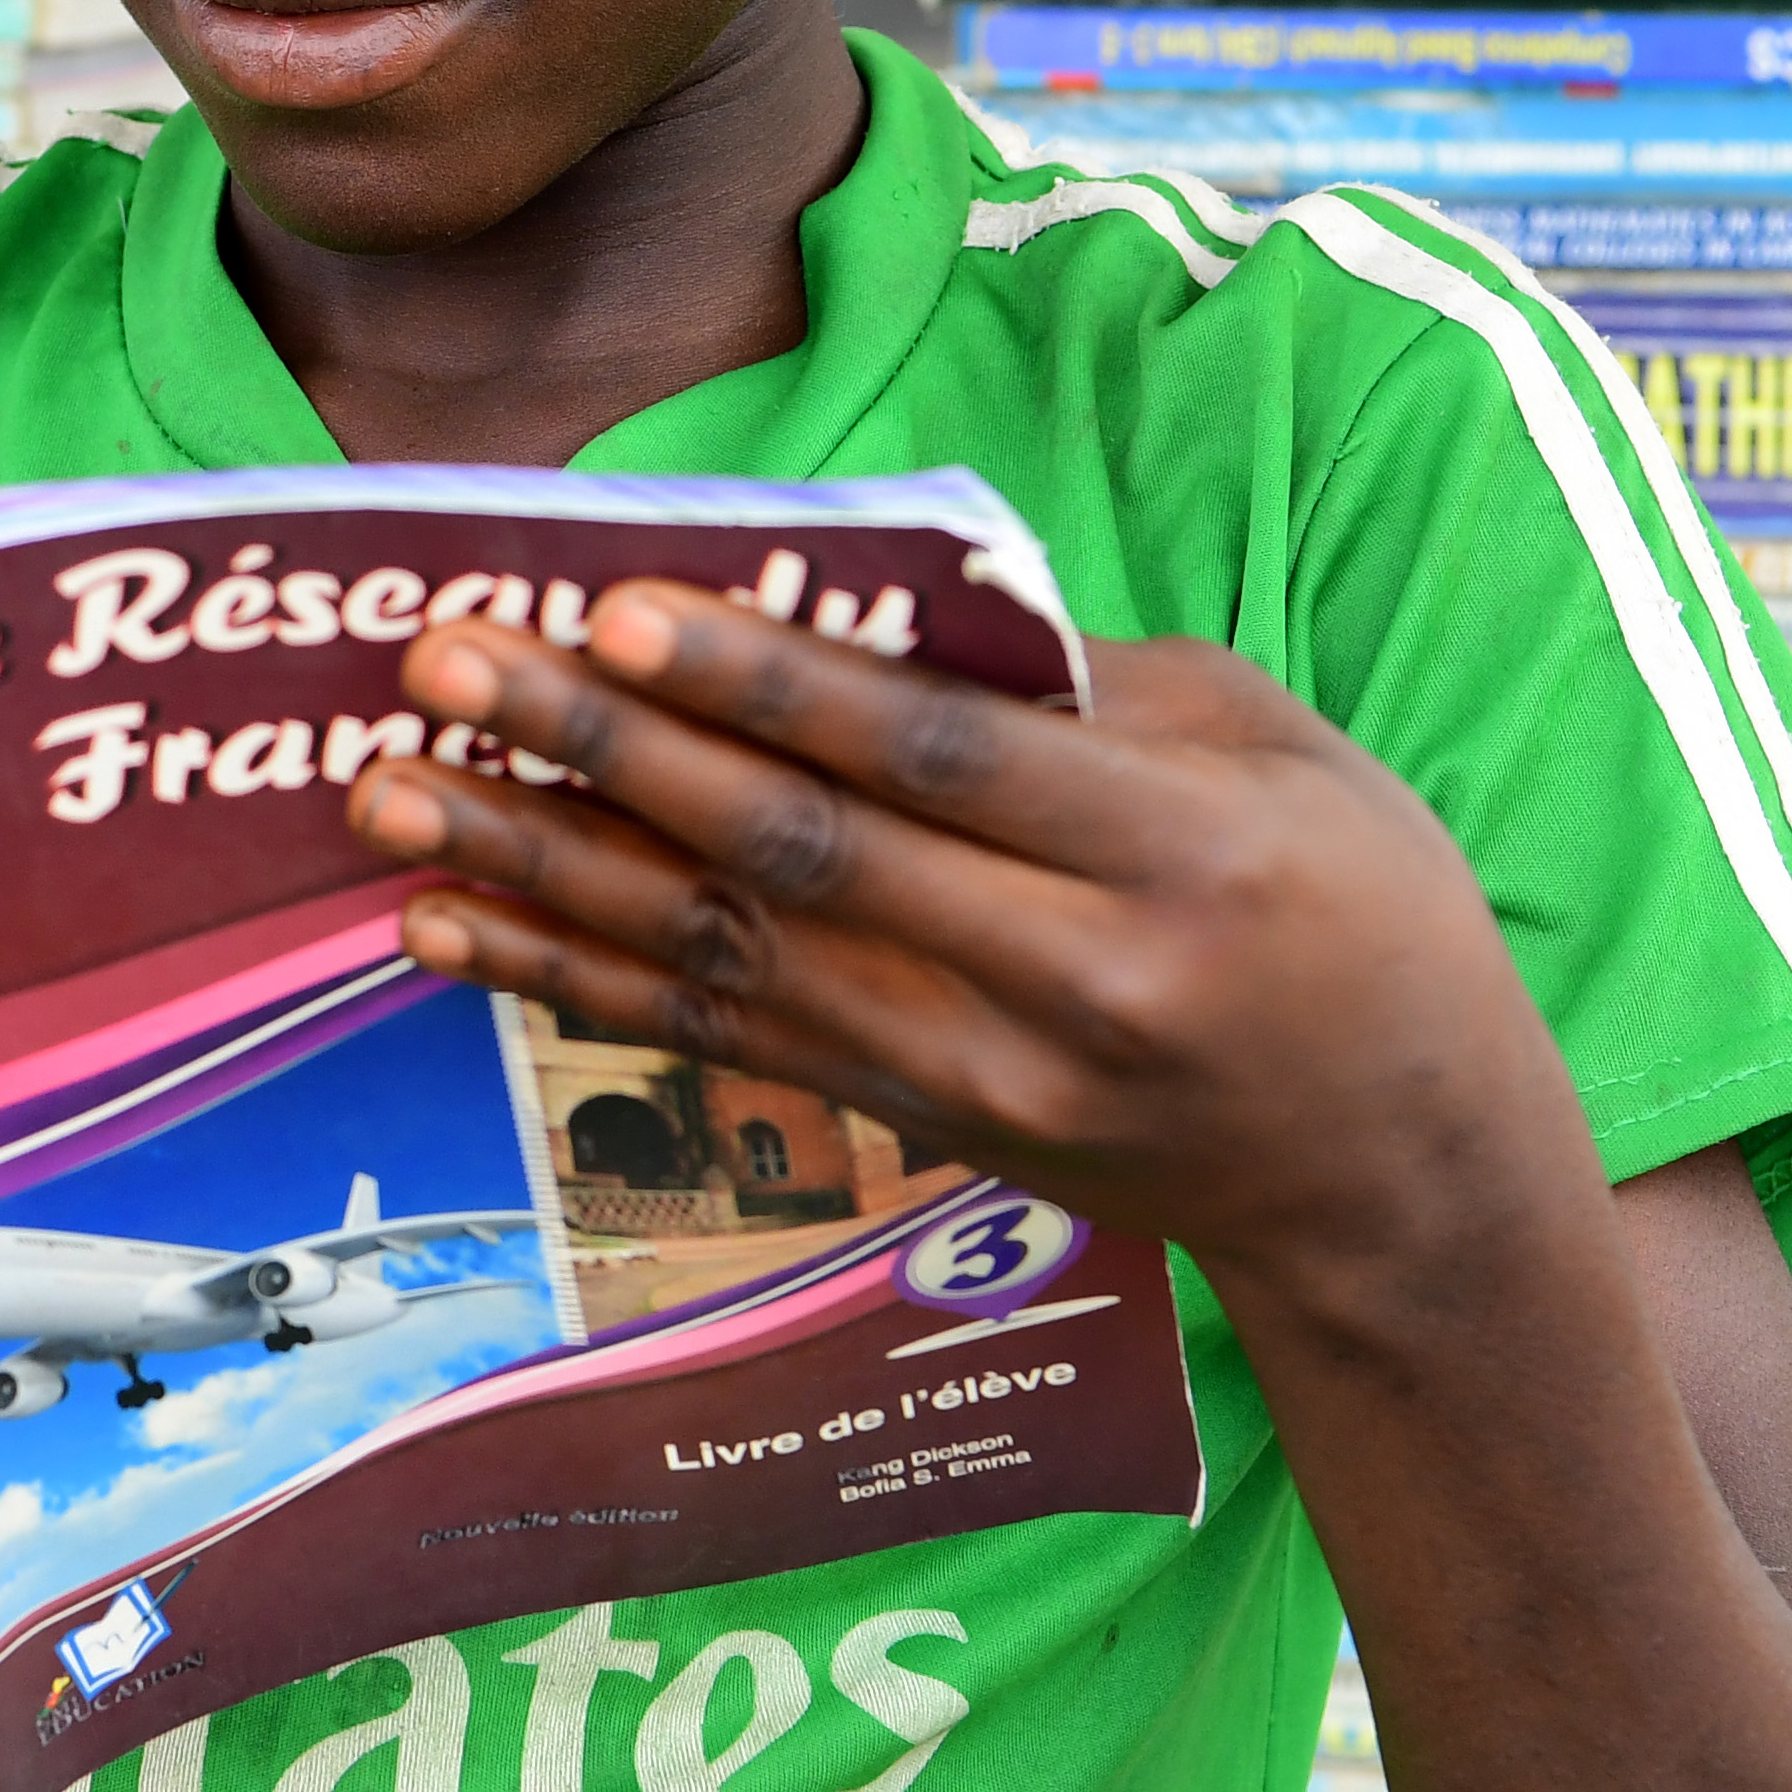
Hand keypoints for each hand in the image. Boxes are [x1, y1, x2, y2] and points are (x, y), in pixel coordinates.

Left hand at [340, 581, 1591, 1275]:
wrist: (1401, 1185)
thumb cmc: (1364, 919)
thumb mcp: (1290, 757)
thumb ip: (1095, 687)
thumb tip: (882, 610)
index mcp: (1178, 857)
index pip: (934, 763)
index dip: (768, 687)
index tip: (621, 606)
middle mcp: (1068, 982)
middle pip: (798, 857)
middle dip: (604, 753)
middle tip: (445, 664)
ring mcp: (985, 1075)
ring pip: (726, 960)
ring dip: (541, 873)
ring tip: (390, 796)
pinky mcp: (927, 1126)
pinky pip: (723, 1038)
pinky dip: (575, 980)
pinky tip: (457, 924)